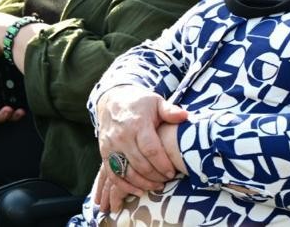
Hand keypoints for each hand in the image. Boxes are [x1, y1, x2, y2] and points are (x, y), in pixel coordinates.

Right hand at [94, 85, 188, 208]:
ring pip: (127, 172)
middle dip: (155, 176)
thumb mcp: (156, 102)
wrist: (112, 100)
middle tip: (167, 180)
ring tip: (156, 186)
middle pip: (140, 164)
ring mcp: (111, 146)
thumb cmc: (139, 103)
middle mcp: (123, 136)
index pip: (151, 149)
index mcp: (138, 124)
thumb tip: (185, 116)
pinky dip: (125, 186)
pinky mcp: (104, 153)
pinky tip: (138, 191)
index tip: (172, 172)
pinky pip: (113, 175)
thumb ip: (170, 111)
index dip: (162, 164)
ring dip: (142, 183)